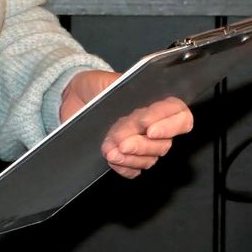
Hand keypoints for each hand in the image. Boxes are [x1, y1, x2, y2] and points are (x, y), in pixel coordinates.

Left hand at [58, 70, 194, 179]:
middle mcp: (153, 125)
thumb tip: (135, 94)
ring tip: (110, 150)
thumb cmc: (94, 86)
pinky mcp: (127, 157)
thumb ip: (126, 87)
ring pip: (151, 158)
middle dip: (140, 143)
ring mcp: (141, 143)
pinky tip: (113, 159)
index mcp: (154, 102)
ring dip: (131, 157)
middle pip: (164, 143)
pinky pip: (135, 170)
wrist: (72, 97)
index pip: (179, 114)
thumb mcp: (110, 81)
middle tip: (118, 139)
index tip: (148, 128)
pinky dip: (125, 167)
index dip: (169, 124)